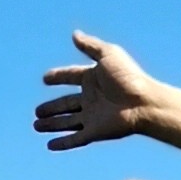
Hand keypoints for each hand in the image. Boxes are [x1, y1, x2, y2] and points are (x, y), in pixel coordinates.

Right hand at [39, 30, 161, 152]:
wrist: (145, 103)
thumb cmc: (129, 78)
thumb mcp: (108, 55)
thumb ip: (90, 46)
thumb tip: (74, 34)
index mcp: (93, 78)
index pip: (71, 76)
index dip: (58, 77)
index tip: (45, 78)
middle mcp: (91, 98)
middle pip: (66, 103)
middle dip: (51, 108)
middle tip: (37, 111)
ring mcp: (93, 116)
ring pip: (67, 122)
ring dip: (52, 124)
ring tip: (36, 125)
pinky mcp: (95, 131)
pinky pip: (75, 139)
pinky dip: (63, 143)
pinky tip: (50, 145)